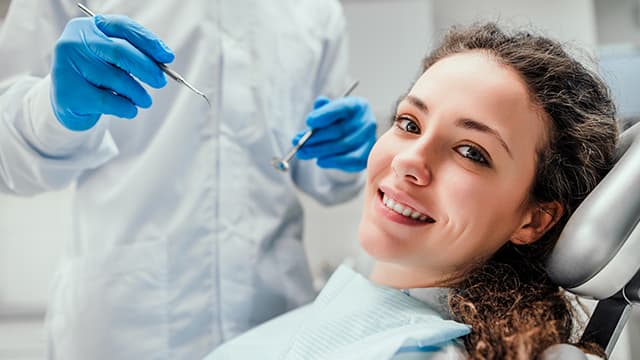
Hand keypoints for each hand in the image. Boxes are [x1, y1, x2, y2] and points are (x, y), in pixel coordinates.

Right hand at [50, 15, 173, 130]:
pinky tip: (130, 110)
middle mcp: (74, 43)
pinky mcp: (69, 93)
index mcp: (88, 27)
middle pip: (120, 51)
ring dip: (138, 93)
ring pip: (116, 79)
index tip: (167, 57)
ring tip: (145, 100)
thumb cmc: (96, 75)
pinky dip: (126, 107)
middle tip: (160, 81)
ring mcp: (68, 67)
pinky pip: (108, 101)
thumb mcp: (111, 59)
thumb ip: (133, 54)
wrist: (68, 102)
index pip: (123, 27)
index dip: (148, 41)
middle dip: (147, 68)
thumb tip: (164, 60)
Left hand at [293, 96, 376, 171]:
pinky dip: (333, 161)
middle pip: (339, 130)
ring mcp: (369, 139)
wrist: (356, 137)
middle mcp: (367, 121)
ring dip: (320, 151)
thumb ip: (324, 108)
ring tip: (303, 152)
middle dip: (316, 137)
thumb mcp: (331, 110)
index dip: (324, 115)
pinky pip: (350, 160)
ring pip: (342, 146)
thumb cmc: (339, 121)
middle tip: (298, 142)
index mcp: (357, 105)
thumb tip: (319, 103)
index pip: (341, 108)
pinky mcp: (366, 156)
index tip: (308, 121)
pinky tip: (319, 161)